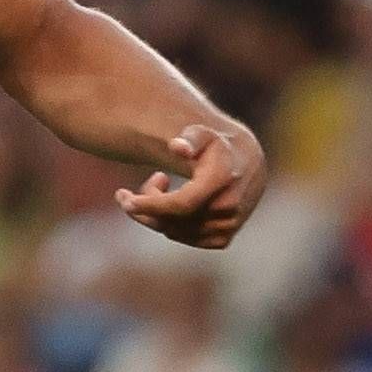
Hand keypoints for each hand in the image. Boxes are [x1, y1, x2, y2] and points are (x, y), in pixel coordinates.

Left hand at [119, 120, 265, 249]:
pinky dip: (171, 225)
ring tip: (160, 182)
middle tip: (135, 186)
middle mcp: (228, 207)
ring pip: (175, 231)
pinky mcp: (224, 238)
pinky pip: (185, 238)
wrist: (247, 164)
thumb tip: (177, 146)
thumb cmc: (216, 145)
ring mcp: (228, 226)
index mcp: (222, 180)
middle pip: (172, 220)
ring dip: (156, 213)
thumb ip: (189, 137)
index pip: (180, 204)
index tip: (124, 200)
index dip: (151, 205)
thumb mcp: (203, 133)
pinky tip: (171, 203)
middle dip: (145, 206)